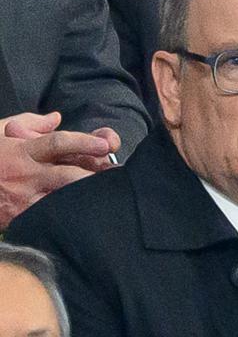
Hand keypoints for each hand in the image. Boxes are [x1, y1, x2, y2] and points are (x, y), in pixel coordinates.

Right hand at [0, 125, 118, 230]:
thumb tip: (56, 117)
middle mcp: (26, 176)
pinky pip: (51, 217)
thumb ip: (28, 123)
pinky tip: (88, 215)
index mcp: (22, 151)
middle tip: (118, 176)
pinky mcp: (20, 218)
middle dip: (95, 177)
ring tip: (110, 197)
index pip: (58, 143)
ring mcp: (23, 199)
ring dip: (86, 198)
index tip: (107, 143)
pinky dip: (69, 214)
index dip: (85, 143)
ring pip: (63, 200)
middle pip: (69, 177)